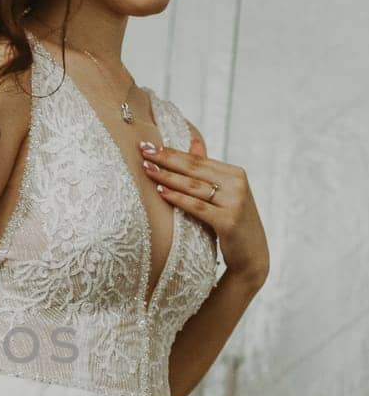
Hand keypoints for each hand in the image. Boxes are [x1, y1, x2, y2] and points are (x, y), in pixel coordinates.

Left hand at [138, 132, 268, 288]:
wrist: (251, 254)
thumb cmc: (232, 222)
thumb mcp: (223, 193)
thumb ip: (207, 169)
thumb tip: (193, 140)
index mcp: (235, 173)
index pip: (198, 160)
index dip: (172, 152)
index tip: (148, 145)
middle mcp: (237, 184)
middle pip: (194, 169)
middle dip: (166, 159)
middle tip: (143, 151)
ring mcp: (234, 202)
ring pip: (193, 186)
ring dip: (167, 177)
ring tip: (146, 169)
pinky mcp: (228, 221)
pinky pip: (197, 207)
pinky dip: (177, 198)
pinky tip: (161, 192)